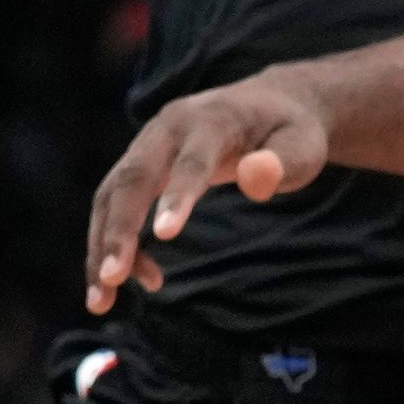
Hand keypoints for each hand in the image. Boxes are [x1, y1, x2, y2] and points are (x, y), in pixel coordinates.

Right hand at [84, 75, 337, 313]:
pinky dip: (113, 242)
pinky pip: (114, 203)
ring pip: (111, 193)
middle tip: (111, 279)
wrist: (269, 103)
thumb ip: (282, 163)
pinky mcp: (140, 164)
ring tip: (102, 300)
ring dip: (101, 245)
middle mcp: (169, 127)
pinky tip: (137, 278)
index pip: (192, 160)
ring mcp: (148, 144)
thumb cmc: (290, 132)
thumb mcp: (302, 146)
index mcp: (212, 118)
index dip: (178, 195)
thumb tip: (255, 180)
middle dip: (118, 229)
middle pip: (134, 177)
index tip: (164, 236)